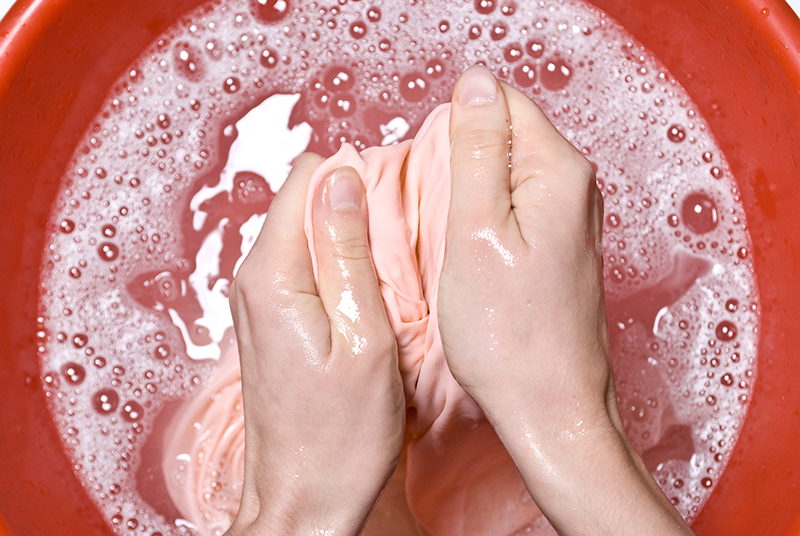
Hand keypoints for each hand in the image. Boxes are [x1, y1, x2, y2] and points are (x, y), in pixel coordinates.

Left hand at [226, 155, 405, 534]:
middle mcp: (253, 280)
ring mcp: (257, 301)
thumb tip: (342, 176)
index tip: (395, 208)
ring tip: (386, 282)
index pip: (307, 178)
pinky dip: (337, 269)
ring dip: (349, 242)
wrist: (304, 501)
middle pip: (305, 200)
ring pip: (306, 233)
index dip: (356, 178)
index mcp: (274, 275)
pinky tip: (366, 303)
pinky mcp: (268, 320)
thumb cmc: (340, 436)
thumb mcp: (364, 337)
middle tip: (398, 252)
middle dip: (353, 208)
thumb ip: (348, 250)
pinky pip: (304, 266)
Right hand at [439, 65, 692, 534]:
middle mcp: (574, 188)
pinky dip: (480, 223)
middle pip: (500, 137)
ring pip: (501, 176)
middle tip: (442, 223)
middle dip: (459, 165)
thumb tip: (473, 84)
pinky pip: (509, 210)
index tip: (436, 183)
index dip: (453, 133)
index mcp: (558, 171)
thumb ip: (476, 150)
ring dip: (466, 197)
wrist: (548, 407)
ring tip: (452, 245)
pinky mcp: (555, 248)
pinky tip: (468, 260)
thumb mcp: (475, 231)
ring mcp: (568, 220)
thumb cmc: (509, 334)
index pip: (498, 102)